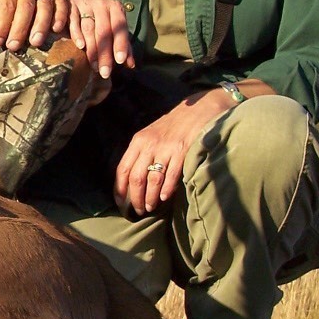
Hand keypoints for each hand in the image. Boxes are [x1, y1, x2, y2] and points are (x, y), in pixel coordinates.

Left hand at [0, 0, 69, 50]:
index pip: (6, 5)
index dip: (2, 24)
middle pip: (25, 7)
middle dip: (19, 28)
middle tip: (14, 46)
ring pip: (45, 6)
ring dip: (41, 25)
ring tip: (35, 43)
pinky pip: (61, 3)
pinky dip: (60, 16)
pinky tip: (56, 30)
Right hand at [66, 0, 133, 80]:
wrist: (79, 2)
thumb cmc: (99, 19)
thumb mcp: (113, 29)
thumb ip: (122, 46)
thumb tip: (130, 65)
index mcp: (116, 8)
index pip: (120, 28)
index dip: (121, 45)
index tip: (120, 61)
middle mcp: (101, 3)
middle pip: (104, 31)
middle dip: (105, 53)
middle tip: (104, 72)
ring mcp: (85, 3)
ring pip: (89, 28)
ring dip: (91, 49)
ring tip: (94, 66)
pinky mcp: (69, 5)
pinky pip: (73, 22)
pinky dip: (76, 35)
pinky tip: (80, 46)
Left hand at [112, 89, 234, 214]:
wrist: (198, 108)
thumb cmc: (174, 125)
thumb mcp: (152, 134)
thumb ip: (143, 153)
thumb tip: (135, 179)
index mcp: (138, 141)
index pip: (122, 169)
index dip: (120, 188)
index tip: (120, 202)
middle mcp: (148, 144)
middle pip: (135, 177)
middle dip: (135, 197)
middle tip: (138, 210)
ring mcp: (165, 148)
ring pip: (152, 179)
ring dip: (150, 197)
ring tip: (150, 208)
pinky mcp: (182, 150)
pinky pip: (171, 174)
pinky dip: (167, 189)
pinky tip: (164, 198)